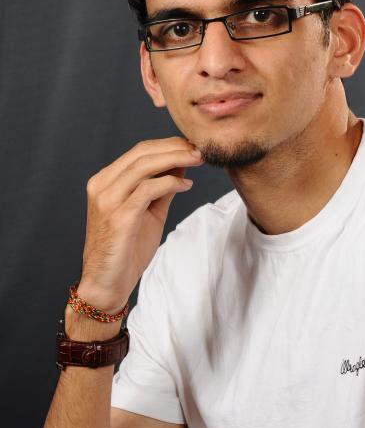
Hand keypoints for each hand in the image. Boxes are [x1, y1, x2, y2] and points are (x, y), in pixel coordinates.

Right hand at [78, 136, 203, 311]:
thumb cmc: (126, 249)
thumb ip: (161, 187)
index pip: (138, 151)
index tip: (192, 146)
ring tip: (198, 160)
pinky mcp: (118, 217)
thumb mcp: (148, 211)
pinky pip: (147, 190)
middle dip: (174, 148)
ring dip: (175, 159)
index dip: (168, 145)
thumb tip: (182, 164)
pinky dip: (170, 183)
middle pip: (141, 153)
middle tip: (200, 149)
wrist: (107, 283)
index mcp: (105, 181)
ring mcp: (107, 201)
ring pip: (144, 166)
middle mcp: (102, 186)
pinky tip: (186, 186)